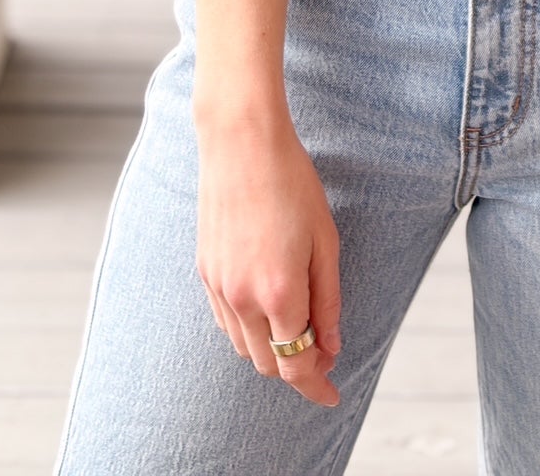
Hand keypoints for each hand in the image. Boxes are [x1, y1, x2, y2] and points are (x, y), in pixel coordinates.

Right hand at [195, 106, 342, 403]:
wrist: (241, 143)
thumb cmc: (293, 184)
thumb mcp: (325, 241)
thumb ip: (328, 300)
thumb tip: (331, 346)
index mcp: (280, 293)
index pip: (299, 365)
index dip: (318, 387)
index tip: (334, 395)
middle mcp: (243, 299)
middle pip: (270, 365)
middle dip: (298, 369)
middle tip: (324, 354)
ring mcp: (219, 287)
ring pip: (245, 348)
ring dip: (272, 352)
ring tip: (298, 330)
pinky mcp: (205, 273)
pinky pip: (226, 323)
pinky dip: (248, 331)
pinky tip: (267, 311)